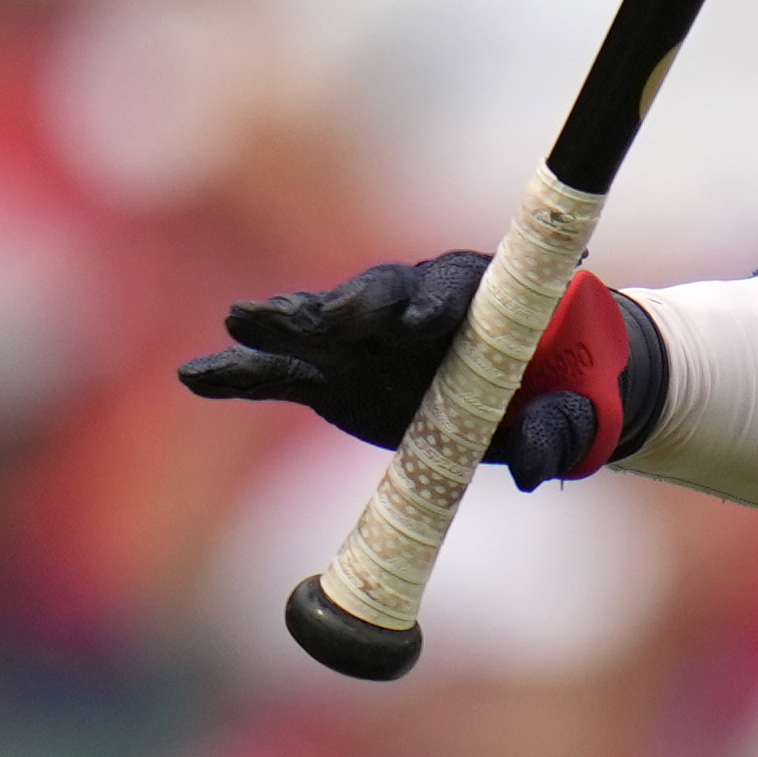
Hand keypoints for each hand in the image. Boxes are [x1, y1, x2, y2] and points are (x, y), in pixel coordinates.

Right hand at [178, 252, 662, 487]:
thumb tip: (531, 469)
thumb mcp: (561, 416)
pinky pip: (281, 369)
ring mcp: (363, 337)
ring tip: (242, 321)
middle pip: (380, 295)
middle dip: (357, 305)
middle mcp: (412, 306)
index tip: (422, 323)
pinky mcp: (330, 373)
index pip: (454, 287)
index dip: (436, 301)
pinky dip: (241, 371)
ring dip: (284, 321)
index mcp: (479, 299)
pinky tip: (196, 375)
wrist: (524, 394)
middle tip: (339, 321)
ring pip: (320, 322)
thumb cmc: (550, 392)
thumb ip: (548, 434)